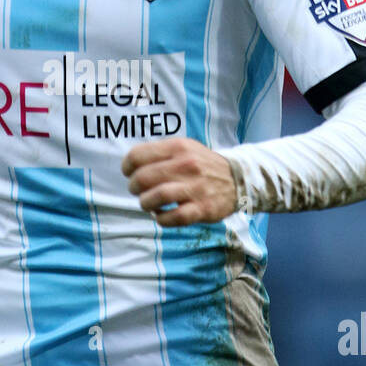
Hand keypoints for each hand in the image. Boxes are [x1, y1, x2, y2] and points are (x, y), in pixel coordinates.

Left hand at [121, 137, 238, 226]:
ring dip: (145, 203)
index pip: (138, 155)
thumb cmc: (202, 164)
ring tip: (147, 204)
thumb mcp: (185, 148)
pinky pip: (173, 217)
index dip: (127, 166)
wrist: (238, 179)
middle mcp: (187, 165)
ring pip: (156, 197)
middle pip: (144, 178)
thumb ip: (160, 153)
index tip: (129, 173)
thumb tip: (132, 165)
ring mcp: (195, 188)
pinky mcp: (202, 208)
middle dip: (134, 187)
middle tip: (137, 190)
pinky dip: (161, 218)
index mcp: (178, 147)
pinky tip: (161, 215)